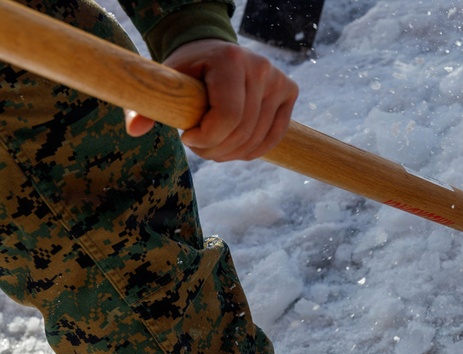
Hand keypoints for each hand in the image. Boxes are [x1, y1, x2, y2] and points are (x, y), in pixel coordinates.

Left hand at [125, 40, 298, 161]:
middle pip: (243, 131)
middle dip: (217, 150)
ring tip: (213, 149)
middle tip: (197, 149)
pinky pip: (274, 136)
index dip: (207, 138)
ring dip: (232, 154)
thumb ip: (147, 105)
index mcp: (230, 60)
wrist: (215, 51)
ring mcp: (279, 80)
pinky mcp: (289, 91)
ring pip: (258, 138)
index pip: (228, 115)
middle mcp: (260, 68)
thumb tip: (135, 130)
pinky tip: (234, 149)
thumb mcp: (166, 80)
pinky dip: (253, 150)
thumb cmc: (189, 69)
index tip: (186, 137)